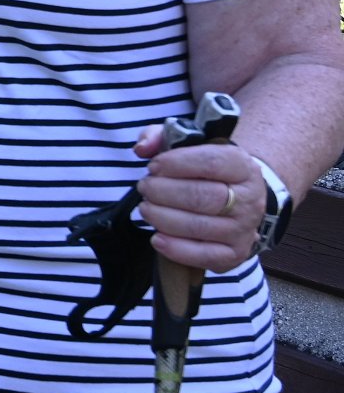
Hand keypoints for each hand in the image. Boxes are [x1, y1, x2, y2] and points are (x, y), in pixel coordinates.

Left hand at [135, 124, 263, 274]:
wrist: (237, 198)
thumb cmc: (203, 169)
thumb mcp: (188, 144)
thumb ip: (161, 136)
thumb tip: (142, 148)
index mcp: (243, 166)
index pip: (211, 163)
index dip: (176, 164)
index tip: (153, 166)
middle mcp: (250, 199)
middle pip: (202, 196)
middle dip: (162, 191)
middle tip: (144, 188)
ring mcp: (244, 229)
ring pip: (199, 226)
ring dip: (162, 217)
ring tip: (146, 208)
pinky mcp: (234, 254)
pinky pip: (205, 256)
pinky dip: (176, 249)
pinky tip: (157, 238)